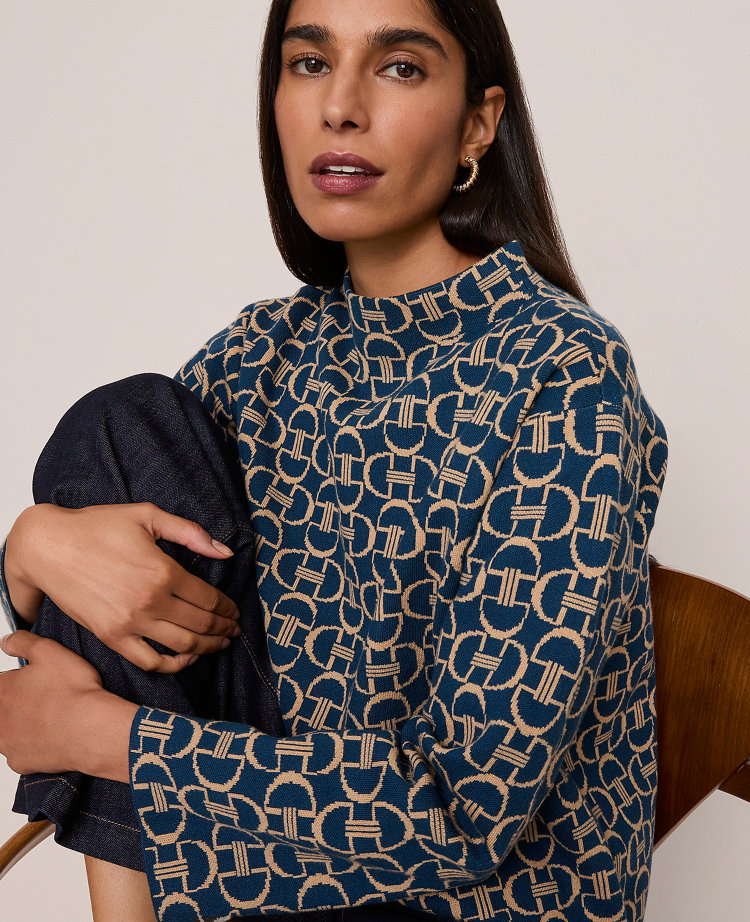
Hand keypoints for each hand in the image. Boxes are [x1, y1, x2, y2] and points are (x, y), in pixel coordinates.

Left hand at [0, 631, 135, 781]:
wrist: (91, 728)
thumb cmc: (73, 691)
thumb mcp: (48, 650)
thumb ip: (22, 642)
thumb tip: (6, 641)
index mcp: (1, 690)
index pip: (0, 682)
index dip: (17, 678)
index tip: (34, 680)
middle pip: (3, 709)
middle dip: (18, 702)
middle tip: (45, 697)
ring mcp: (7, 744)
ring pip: (8, 731)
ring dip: (23, 724)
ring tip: (51, 716)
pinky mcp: (21, 762)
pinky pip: (21, 753)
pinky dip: (33, 746)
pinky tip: (51, 736)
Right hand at [5, 502, 241, 672]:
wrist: (48, 547)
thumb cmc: (96, 526)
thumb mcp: (147, 516)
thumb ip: (190, 532)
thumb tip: (225, 551)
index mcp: (163, 572)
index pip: (209, 599)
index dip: (227, 609)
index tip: (235, 612)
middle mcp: (149, 601)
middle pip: (201, 624)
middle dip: (223, 629)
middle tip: (234, 630)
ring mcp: (129, 623)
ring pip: (181, 645)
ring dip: (207, 648)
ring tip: (219, 644)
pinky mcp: (110, 636)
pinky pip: (149, 661)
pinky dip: (172, 665)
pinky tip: (185, 658)